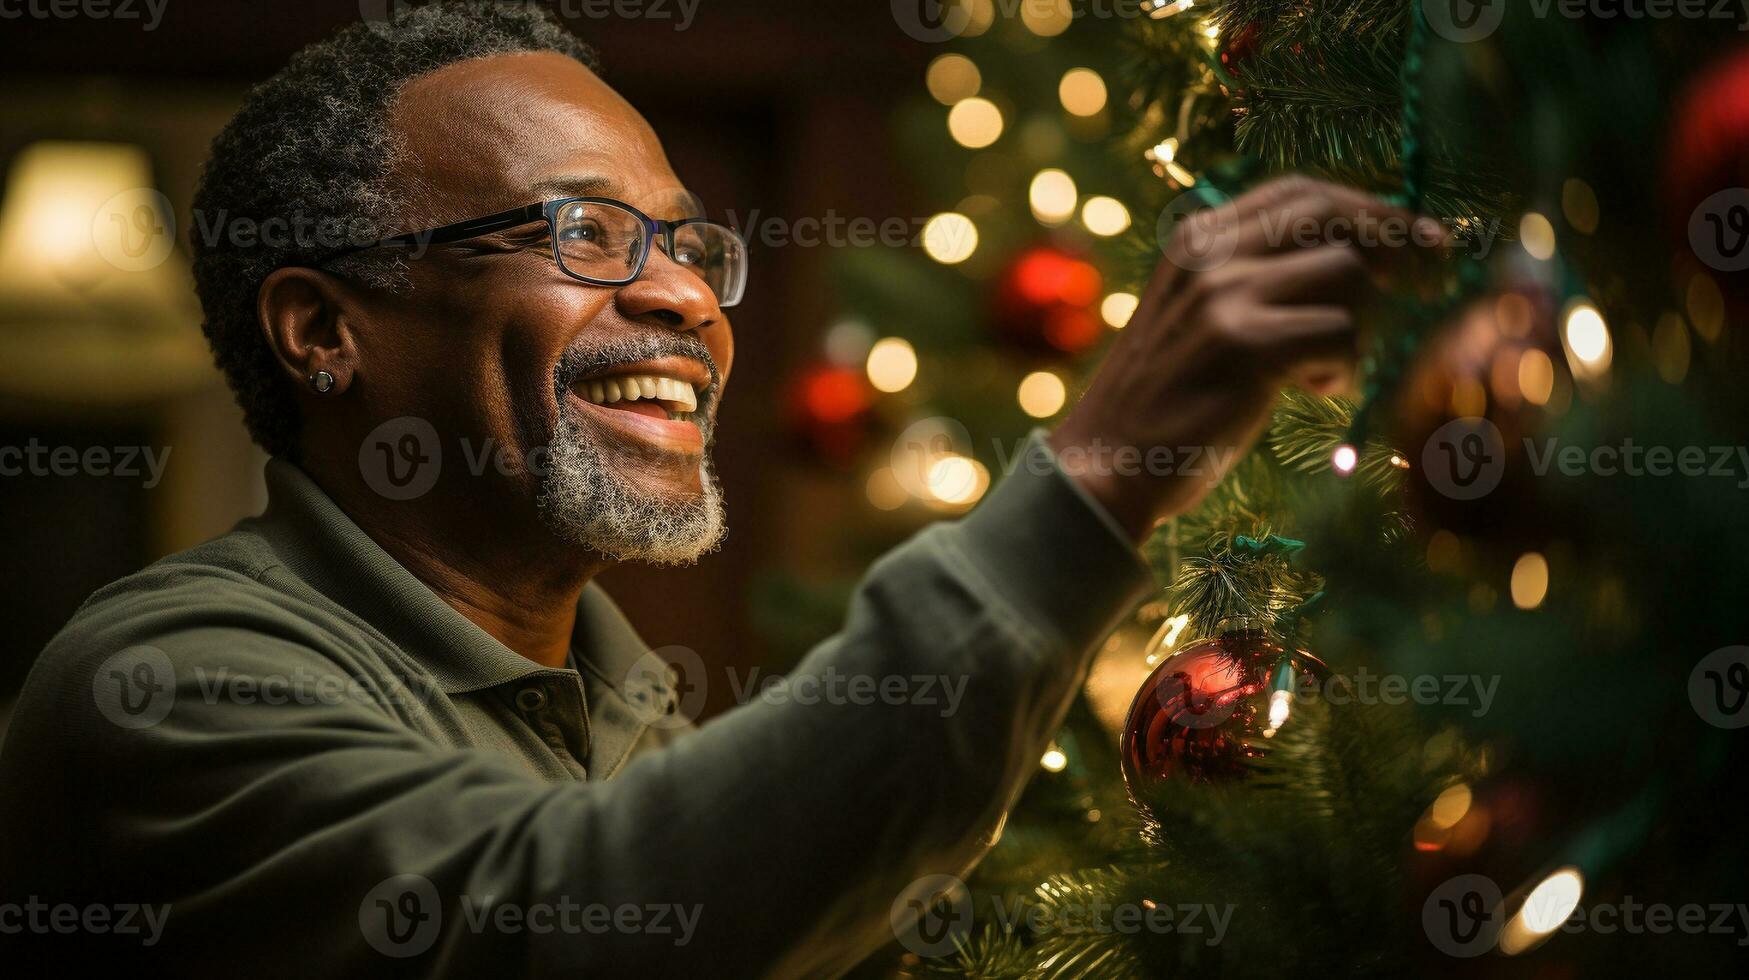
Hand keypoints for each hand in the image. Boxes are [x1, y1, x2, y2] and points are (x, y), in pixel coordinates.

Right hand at [1048, 176, 1447, 540]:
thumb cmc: (1170, 399)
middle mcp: (1209, 252)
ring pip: (1348, 275)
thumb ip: (1259, 275)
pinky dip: (1344, 370)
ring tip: (1321, 371)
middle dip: (1396, 244)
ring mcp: (1224, 294)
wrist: (1109, 462)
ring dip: (1360, 328)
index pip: (1301, 192)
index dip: (1372, 209)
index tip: (1423, 238)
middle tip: (1428, 287)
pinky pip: (1341, 335)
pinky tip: (1311, 391)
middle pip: (1332, 214)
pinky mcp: (1244, 343)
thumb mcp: (1204, 314)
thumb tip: (1364, 255)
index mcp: (1198, 237)